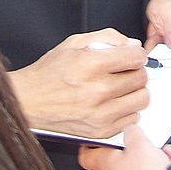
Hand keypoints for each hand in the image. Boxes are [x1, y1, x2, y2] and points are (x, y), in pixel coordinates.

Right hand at [7, 29, 148, 138]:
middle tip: (125, 69)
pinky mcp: (101, 131)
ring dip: (135, 91)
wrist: (29, 101)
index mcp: (90, 65)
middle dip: (136, 70)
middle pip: (141, 78)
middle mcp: (98, 91)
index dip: (136, 53)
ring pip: (141, 100)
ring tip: (121, 86)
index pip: (135, 57)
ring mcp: (101, 114)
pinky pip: (132, 119)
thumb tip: (130, 44)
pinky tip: (114, 102)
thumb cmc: (48, 73)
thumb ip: (105, 38)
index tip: (133, 54)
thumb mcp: (73, 43)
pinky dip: (127, 109)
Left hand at [78, 124, 170, 169]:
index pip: (88, 153)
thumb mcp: (137, 141)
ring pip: (152, 158)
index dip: (90, 140)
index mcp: (108, 162)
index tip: (95, 127)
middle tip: (150, 132)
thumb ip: (132, 129)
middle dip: (143, 140)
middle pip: (128, 150)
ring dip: (166, 150)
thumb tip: (131, 126)